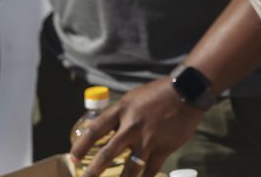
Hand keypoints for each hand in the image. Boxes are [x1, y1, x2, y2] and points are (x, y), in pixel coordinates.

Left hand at [72, 78, 202, 176]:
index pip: (96, 130)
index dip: (82, 145)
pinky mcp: (163, 148)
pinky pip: (149, 171)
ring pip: (129, 168)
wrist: (186, 91)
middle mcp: (132, 126)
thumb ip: (120, 115)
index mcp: (122, 110)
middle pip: (108, 154)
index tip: (73, 157)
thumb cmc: (158, 94)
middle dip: (93, 172)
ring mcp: (148, 139)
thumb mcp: (133, 98)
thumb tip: (106, 132)